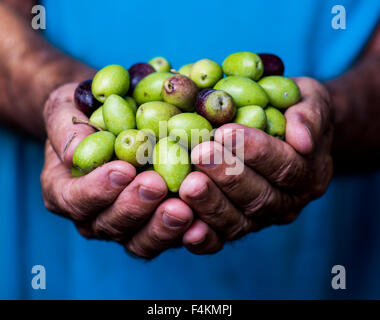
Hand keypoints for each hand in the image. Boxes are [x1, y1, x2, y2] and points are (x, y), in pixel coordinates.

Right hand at [41, 83, 192, 258]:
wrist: (112, 118)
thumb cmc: (85, 113)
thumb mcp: (65, 110)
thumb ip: (66, 129)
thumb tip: (74, 154)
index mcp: (66, 192)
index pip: (76, 199)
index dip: (98, 189)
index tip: (123, 169)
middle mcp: (96, 216)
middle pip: (112, 225)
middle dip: (135, 206)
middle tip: (157, 185)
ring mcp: (128, 226)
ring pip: (142, 241)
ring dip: (163, 226)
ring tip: (184, 209)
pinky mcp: (158, 226)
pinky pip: (171, 239)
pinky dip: (187, 234)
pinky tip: (202, 222)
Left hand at [179, 77, 333, 253]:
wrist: (285, 135)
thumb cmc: (291, 110)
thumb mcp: (310, 99)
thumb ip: (310, 115)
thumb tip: (302, 140)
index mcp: (309, 172)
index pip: (286, 166)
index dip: (256, 151)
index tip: (225, 131)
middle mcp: (287, 202)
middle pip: (259, 196)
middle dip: (227, 175)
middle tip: (200, 154)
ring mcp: (261, 219)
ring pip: (238, 220)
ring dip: (211, 204)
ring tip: (187, 185)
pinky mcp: (237, 228)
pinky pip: (221, 239)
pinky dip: (204, 237)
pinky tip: (184, 227)